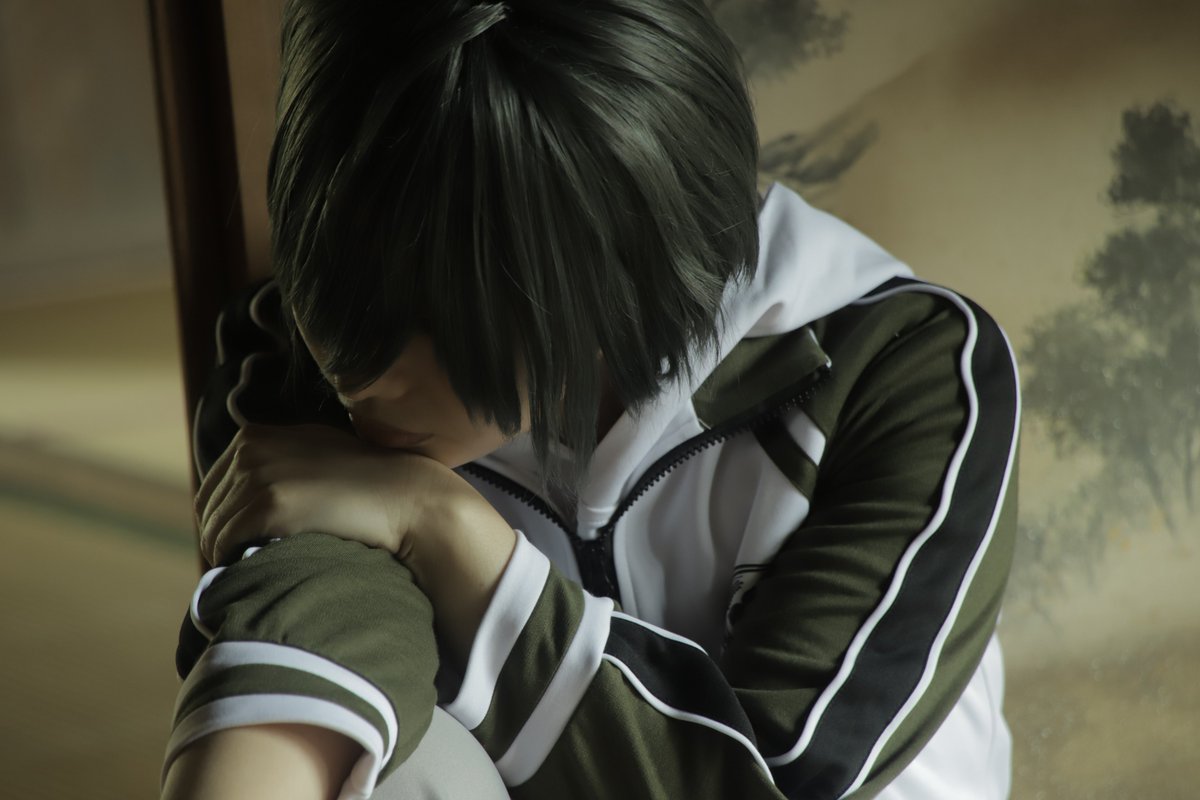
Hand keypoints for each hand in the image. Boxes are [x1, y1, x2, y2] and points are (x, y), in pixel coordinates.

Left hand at [194, 423, 457, 565]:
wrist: (403, 496)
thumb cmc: (364, 481)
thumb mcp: (313, 451)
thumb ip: (276, 459)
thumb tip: (243, 491)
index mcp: (254, 435)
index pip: (211, 486)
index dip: (220, 519)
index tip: (236, 543)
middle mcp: (250, 450)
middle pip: (207, 508)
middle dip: (219, 537)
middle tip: (241, 563)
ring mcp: (258, 476)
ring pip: (213, 529)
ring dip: (225, 554)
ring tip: (248, 570)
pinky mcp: (269, 506)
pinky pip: (226, 542)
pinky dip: (232, 560)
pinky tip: (253, 568)